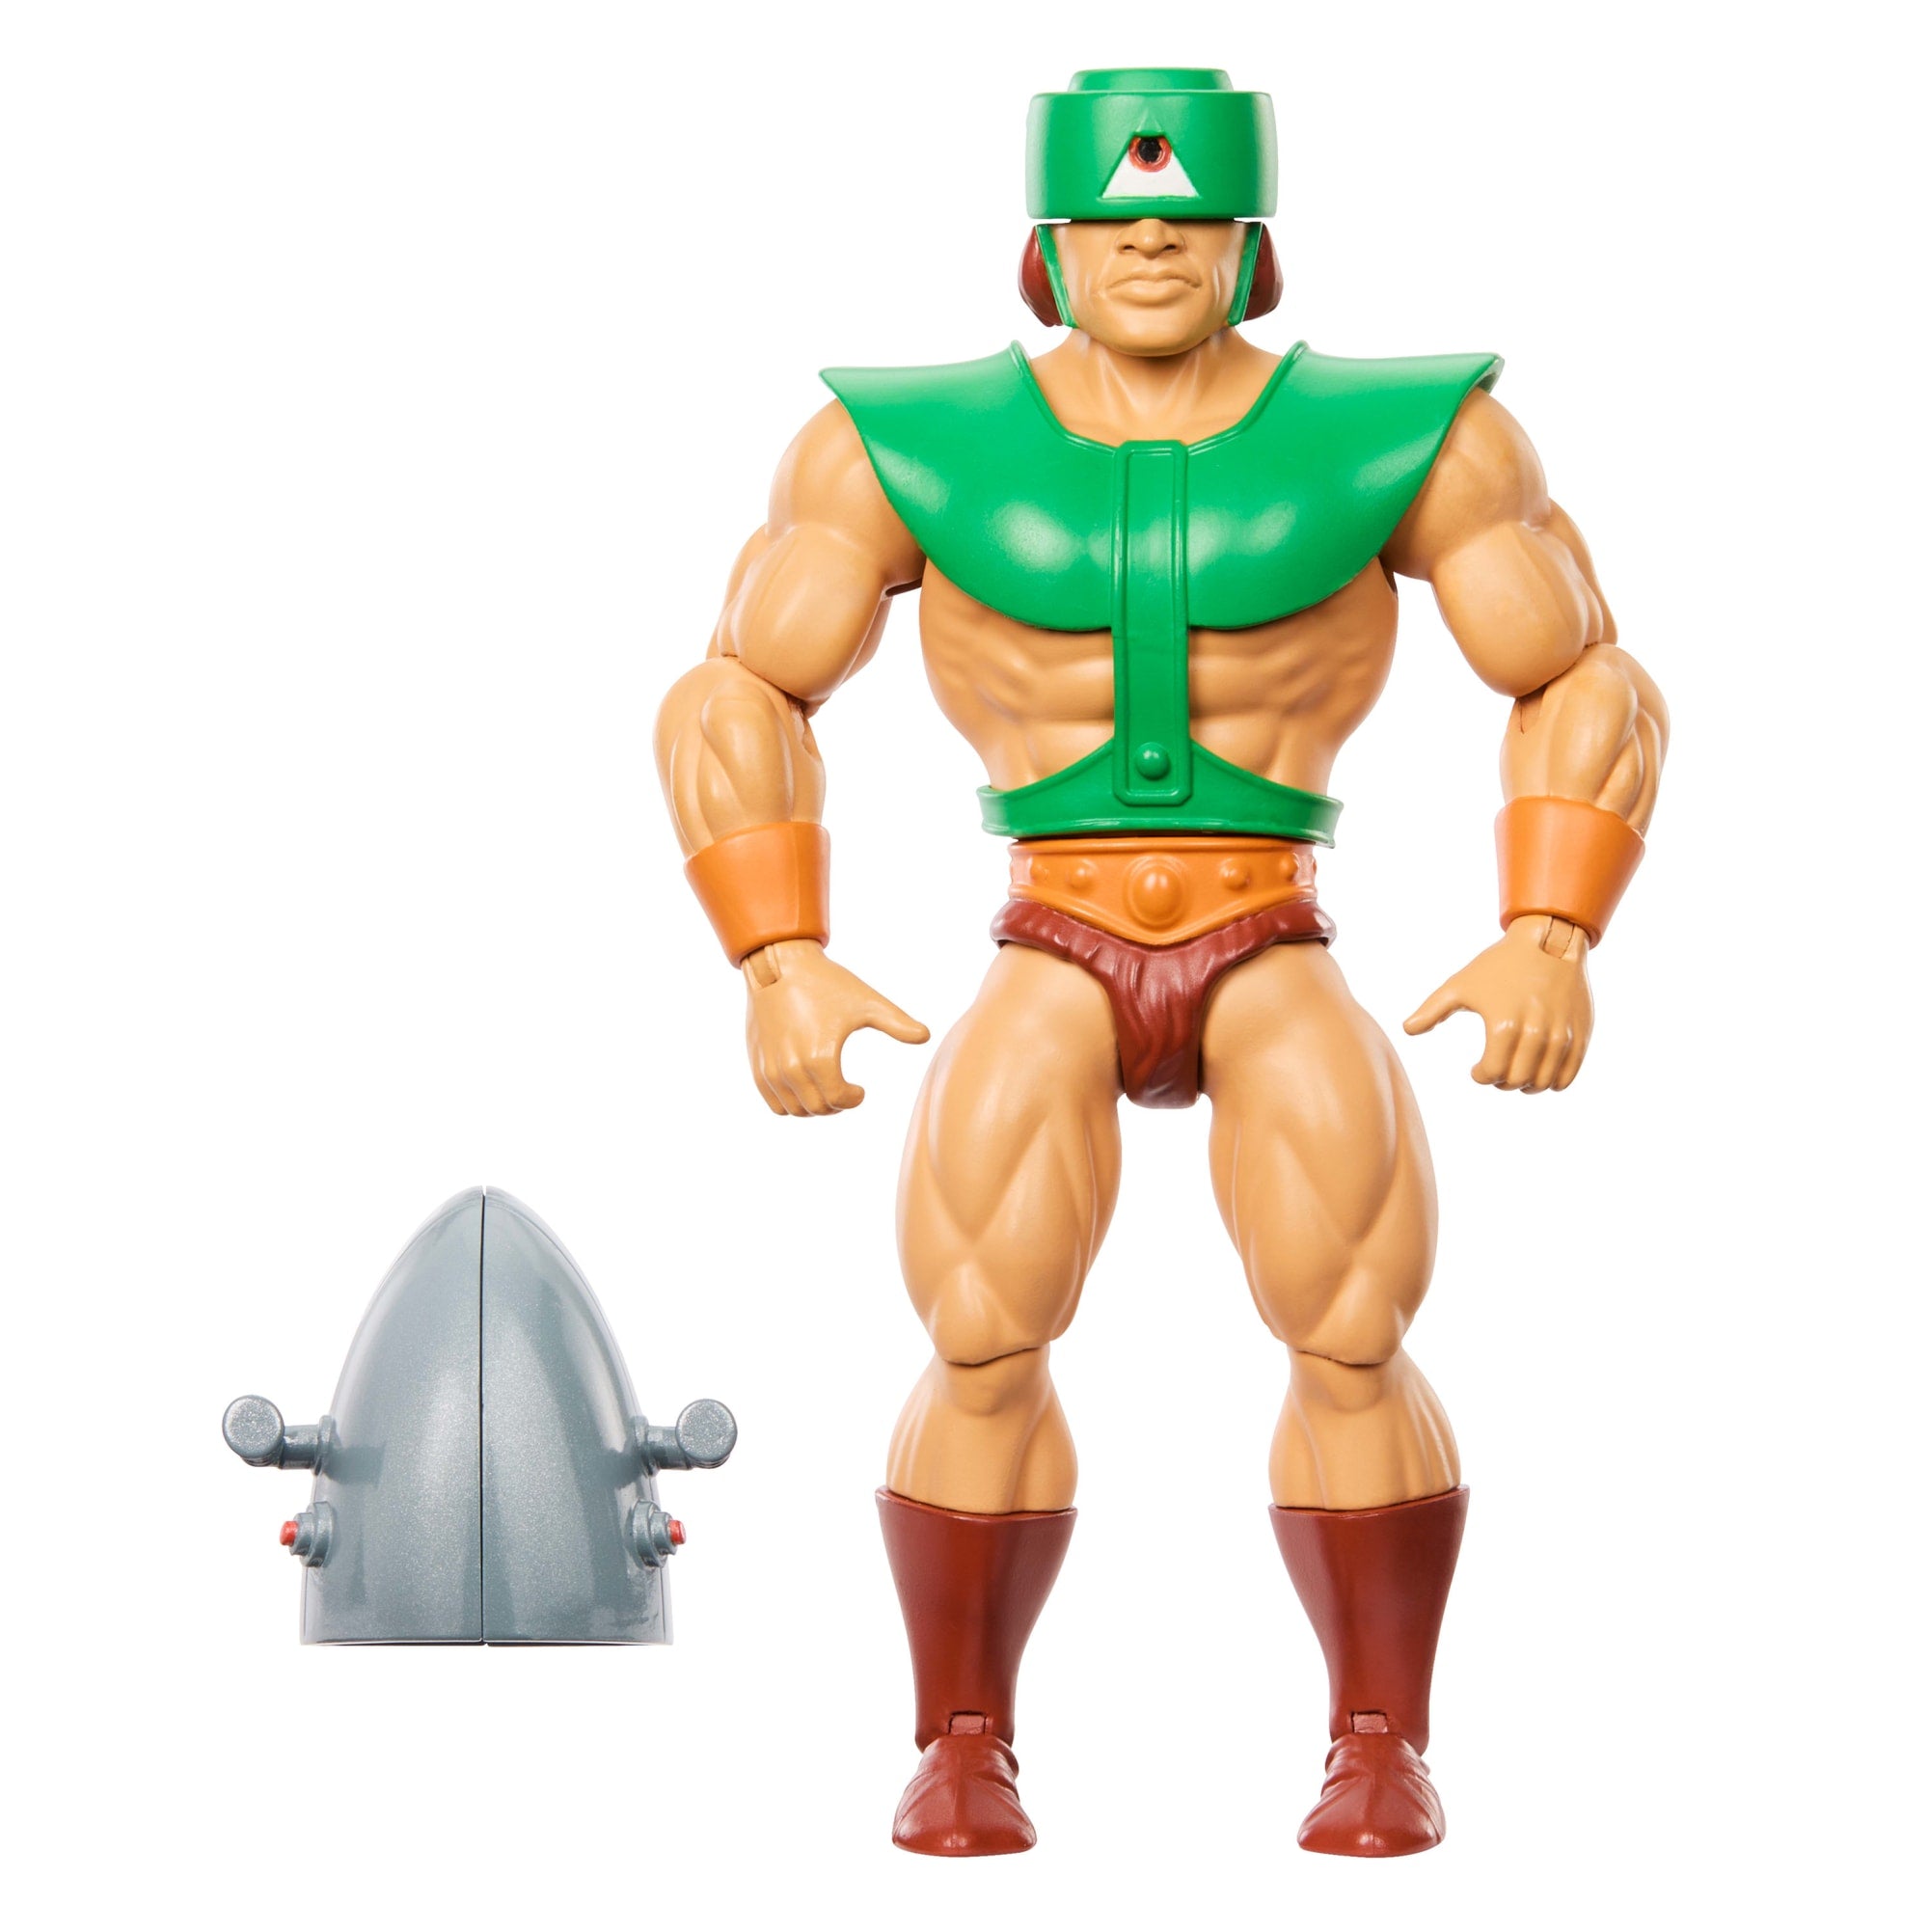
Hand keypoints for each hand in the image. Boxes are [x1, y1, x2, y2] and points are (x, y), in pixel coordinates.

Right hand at [742, 938, 929, 1115]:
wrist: (778, 965)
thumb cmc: (825, 983)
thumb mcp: (866, 1002)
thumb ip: (897, 1023)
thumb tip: (926, 1036)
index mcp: (820, 1059)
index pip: (839, 1100)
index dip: (853, 1099)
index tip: (860, 1091)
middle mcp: (792, 1069)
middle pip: (818, 1109)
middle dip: (836, 1105)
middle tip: (844, 1093)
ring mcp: (771, 1069)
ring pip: (794, 1110)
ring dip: (813, 1107)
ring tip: (825, 1091)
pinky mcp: (758, 1064)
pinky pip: (774, 1103)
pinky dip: (790, 1104)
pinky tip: (804, 1088)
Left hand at [1403, 916, 1593, 1093]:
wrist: (1549, 941)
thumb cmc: (1499, 964)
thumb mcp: (1461, 984)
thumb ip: (1432, 1009)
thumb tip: (1407, 1029)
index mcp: (1504, 1024)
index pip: (1492, 1074)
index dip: (1480, 1076)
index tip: (1476, 1069)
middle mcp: (1536, 1032)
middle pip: (1517, 1082)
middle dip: (1502, 1082)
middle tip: (1496, 1071)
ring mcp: (1562, 1035)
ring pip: (1543, 1083)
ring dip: (1526, 1085)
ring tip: (1516, 1073)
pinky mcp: (1581, 1034)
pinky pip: (1567, 1076)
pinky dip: (1551, 1082)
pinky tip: (1538, 1072)